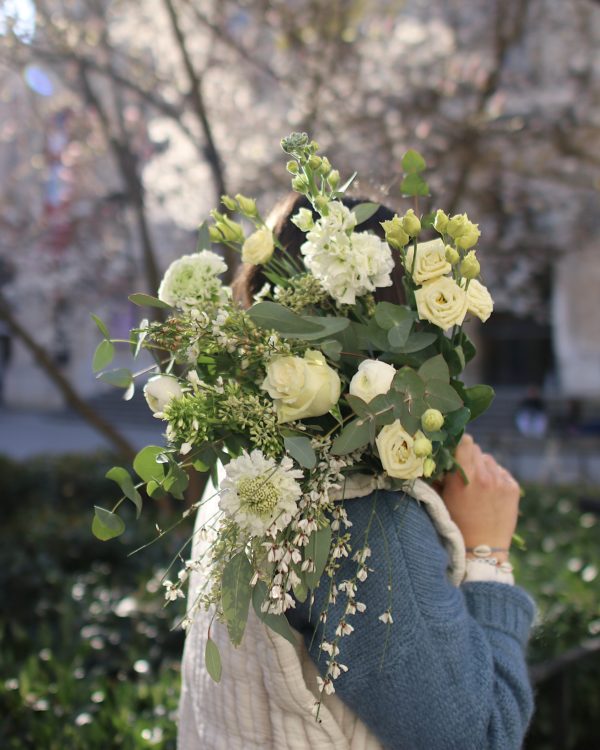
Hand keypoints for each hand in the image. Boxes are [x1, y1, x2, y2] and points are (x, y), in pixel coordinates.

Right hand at [441, 435, 520, 561]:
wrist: (483, 550)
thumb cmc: (457, 524)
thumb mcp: (443, 498)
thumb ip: (441, 476)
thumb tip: (439, 458)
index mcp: (464, 477)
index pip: (465, 442)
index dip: (458, 444)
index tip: (454, 451)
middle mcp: (484, 476)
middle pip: (476, 449)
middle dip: (469, 457)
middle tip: (464, 471)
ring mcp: (501, 481)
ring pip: (489, 460)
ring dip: (482, 467)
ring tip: (478, 485)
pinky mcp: (513, 488)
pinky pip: (501, 472)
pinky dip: (495, 477)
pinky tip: (490, 493)